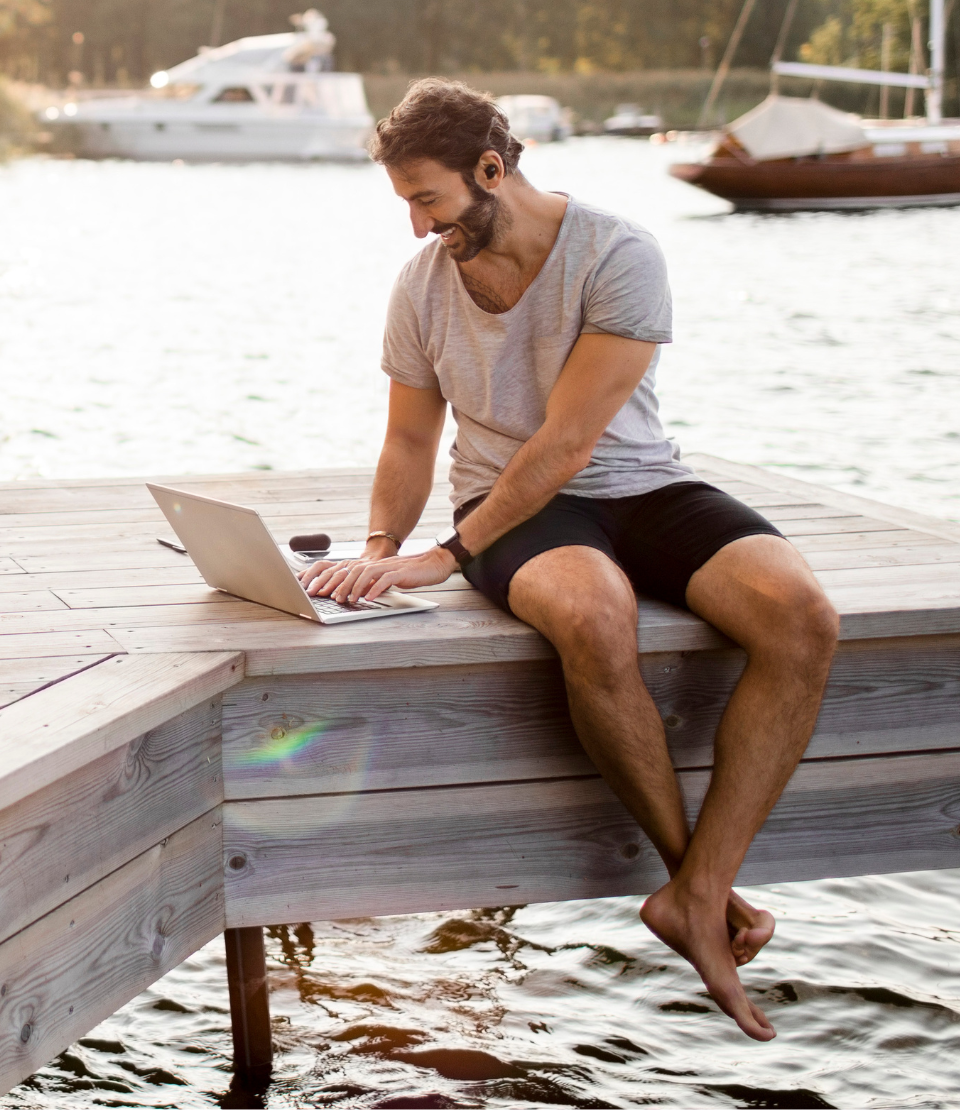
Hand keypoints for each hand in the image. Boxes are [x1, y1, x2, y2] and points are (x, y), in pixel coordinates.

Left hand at [299, 544, 456, 603]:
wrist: (433, 564)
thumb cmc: (410, 574)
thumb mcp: (386, 579)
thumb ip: (372, 584)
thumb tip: (356, 594)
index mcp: (371, 566)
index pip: (346, 571)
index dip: (331, 580)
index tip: (320, 592)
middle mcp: (377, 564)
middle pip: (352, 571)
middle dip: (338, 584)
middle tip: (330, 598)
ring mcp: (388, 567)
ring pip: (365, 574)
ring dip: (355, 587)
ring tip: (349, 600)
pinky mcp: (401, 572)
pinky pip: (385, 579)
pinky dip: (376, 588)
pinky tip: (370, 598)